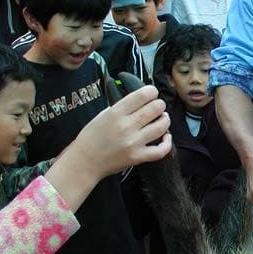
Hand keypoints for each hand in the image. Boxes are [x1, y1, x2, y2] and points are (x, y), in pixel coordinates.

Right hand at [45, 85, 169, 210]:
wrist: (85, 161)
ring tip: (163, 118)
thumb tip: (141, 99)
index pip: (142, 95)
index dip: (152, 91)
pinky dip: (167, 143)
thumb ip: (122, 107)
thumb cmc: (92, 137)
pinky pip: (160, 150)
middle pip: (156, 108)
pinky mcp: (137, 157)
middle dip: (160, 105)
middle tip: (158, 107)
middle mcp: (126, 126)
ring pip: (161, 126)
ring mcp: (133, 142)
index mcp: (116, 113)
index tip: (153, 93)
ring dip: (165, 120)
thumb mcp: (103, 115)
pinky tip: (166, 137)